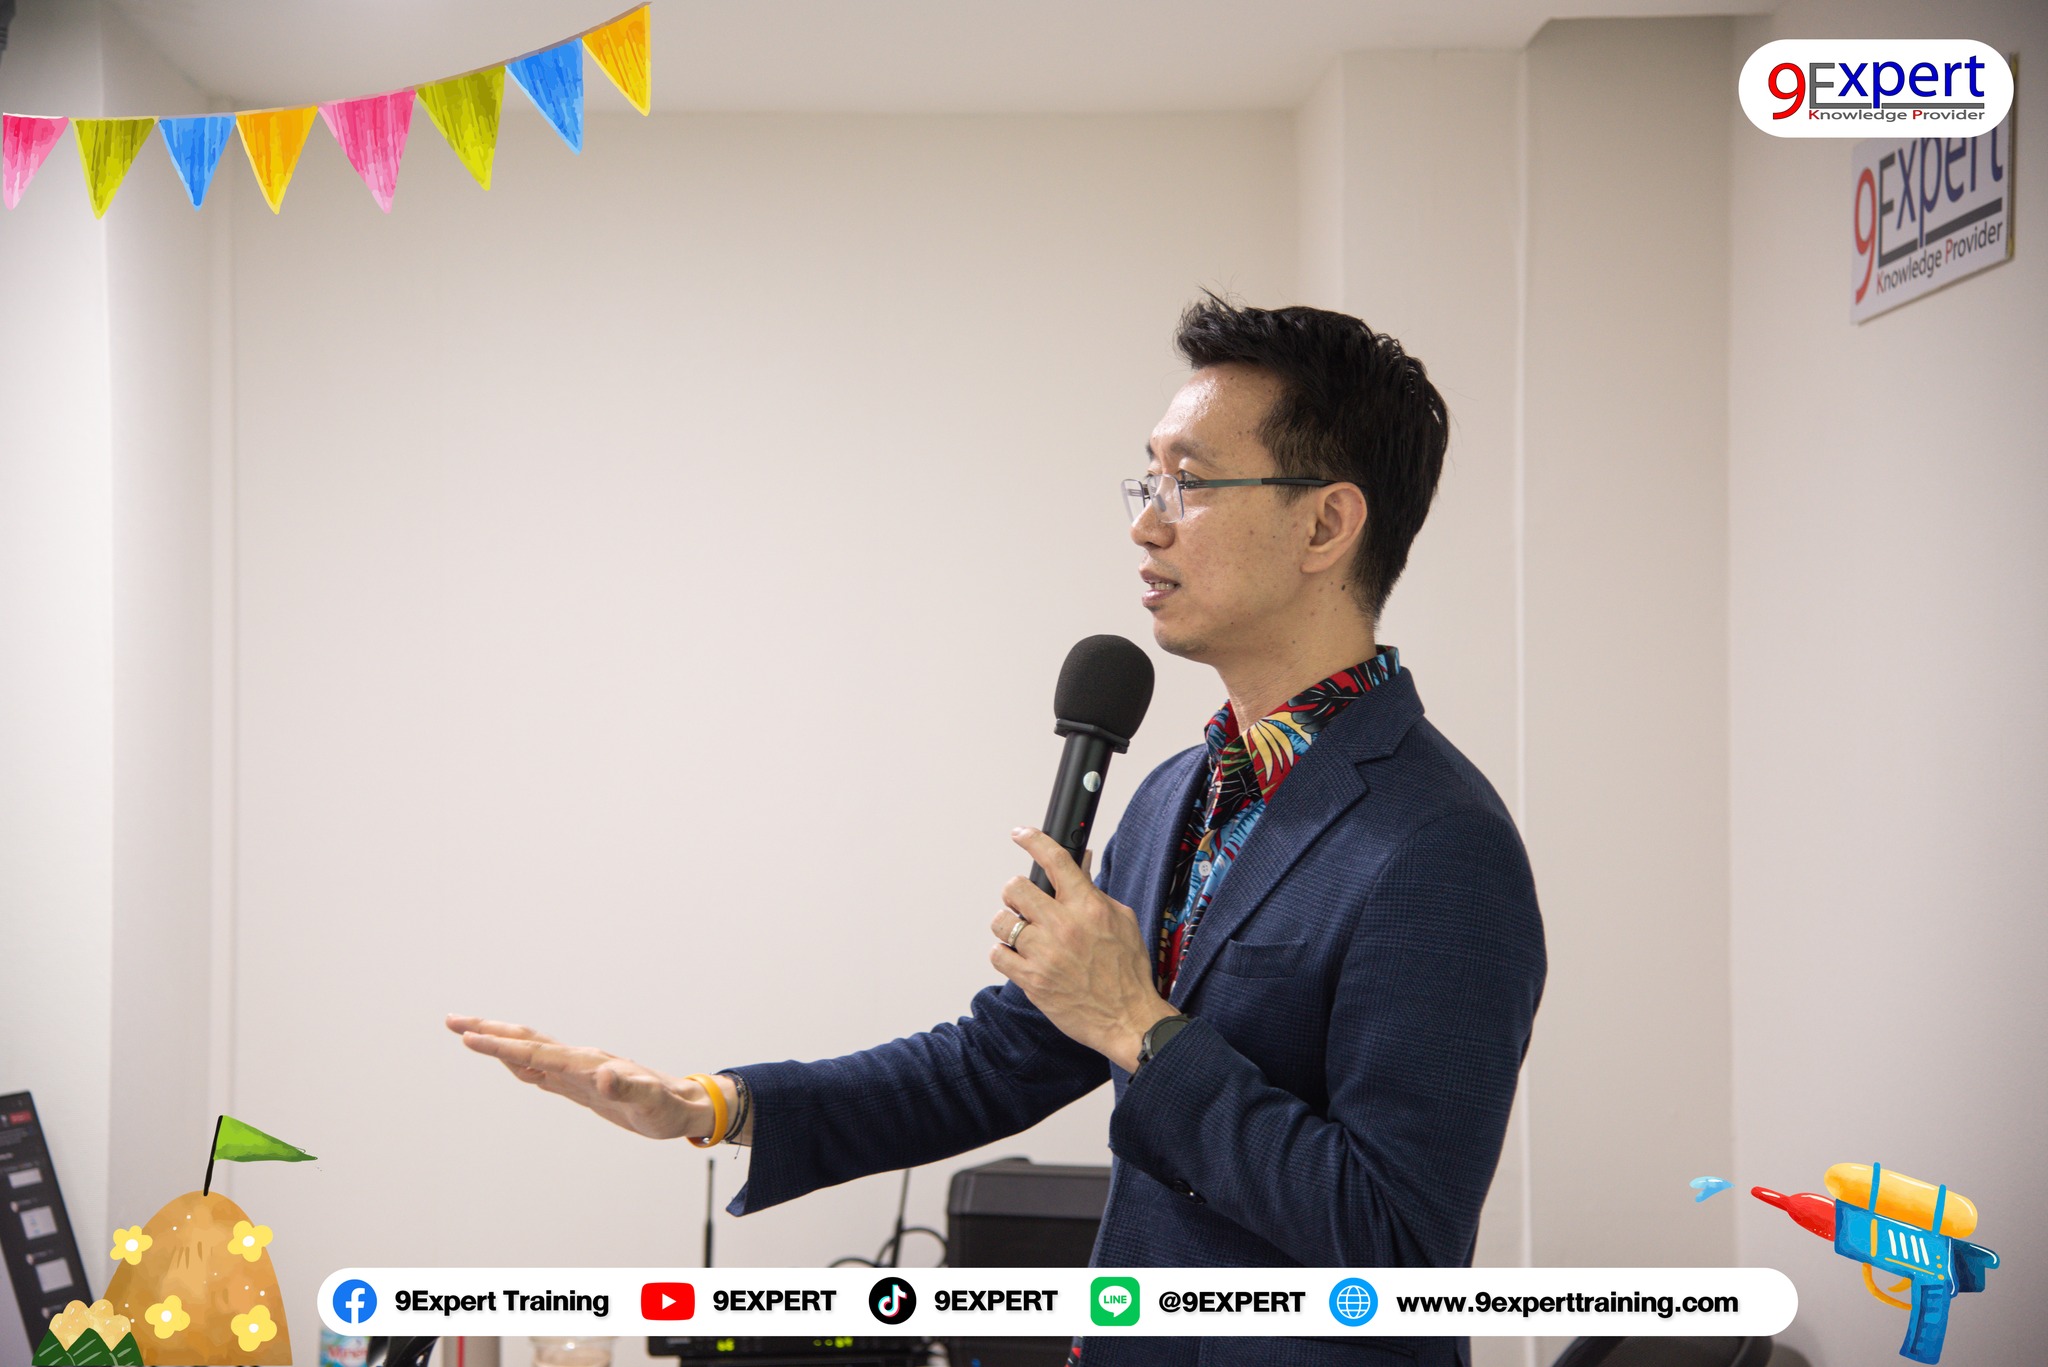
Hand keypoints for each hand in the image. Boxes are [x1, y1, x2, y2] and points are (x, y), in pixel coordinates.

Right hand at [444, 1014, 725, 1140]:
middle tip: (451, 1021)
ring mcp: (578, 1070)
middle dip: (488, 1031)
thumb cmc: (668, 1106)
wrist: (684, 1104)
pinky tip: (505, 1060)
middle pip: (526, 1041)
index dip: (501, 1047)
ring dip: (498, 1040)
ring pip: (529, 1050)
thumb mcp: (651, 1104)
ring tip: (466, 1032)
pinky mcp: (580, 1082)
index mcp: (587, 1064)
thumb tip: (604, 1076)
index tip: (469, 1038)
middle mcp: (579, 1061)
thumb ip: (629, 1089)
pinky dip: (516, 1060)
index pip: (536, 1053)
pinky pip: (540, 1067)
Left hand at [990, 828, 1179, 1072]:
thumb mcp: (1121, 920)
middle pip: (1015, 887)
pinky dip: (1004, 954)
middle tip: (1024, 903)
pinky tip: (1019, 958)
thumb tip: (1078, 864)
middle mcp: (1063, 926)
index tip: (1020, 834)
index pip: (1055, 859)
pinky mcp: (1031, 980)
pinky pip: (997, 954)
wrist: (1127, 1018)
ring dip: (1008, 925)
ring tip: (1022, 934)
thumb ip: (1094, 892)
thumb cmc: (1127, 972)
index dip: (1033, 839)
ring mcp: (1044, 953)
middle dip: (1016, 893)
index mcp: (1087, 907)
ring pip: (1001, 921)